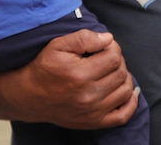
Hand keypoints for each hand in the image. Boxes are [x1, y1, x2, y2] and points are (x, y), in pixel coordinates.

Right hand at [0, 29, 138, 128]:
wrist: (29, 96)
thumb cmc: (44, 68)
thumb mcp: (58, 45)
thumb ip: (84, 38)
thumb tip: (108, 39)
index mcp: (81, 74)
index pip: (114, 57)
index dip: (113, 47)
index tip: (103, 46)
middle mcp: (89, 95)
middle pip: (121, 73)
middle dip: (117, 61)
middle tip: (106, 57)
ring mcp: (93, 111)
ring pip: (125, 91)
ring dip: (124, 77)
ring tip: (112, 71)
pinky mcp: (94, 122)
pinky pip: (122, 116)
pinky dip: (130, 103)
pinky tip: (129, 91)